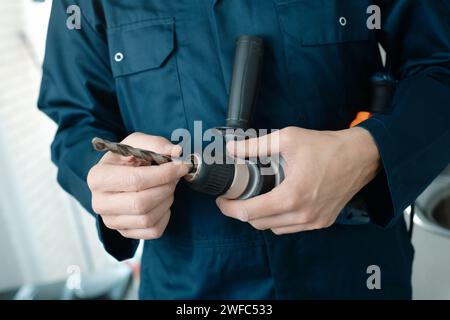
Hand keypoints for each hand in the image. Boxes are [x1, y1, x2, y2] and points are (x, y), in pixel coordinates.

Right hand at [87, 132, 189, 239]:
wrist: (120, 176)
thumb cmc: (128, 159)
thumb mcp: (138, 143)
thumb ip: (157, 144)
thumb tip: (176, 152)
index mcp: (97, 177)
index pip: (135, 180)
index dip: (164, 174)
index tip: (181, 166)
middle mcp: (99, 202)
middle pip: (141, 203)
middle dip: (166, 188)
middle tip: (175, 177)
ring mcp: (110, 221)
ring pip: (148, 218)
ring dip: (167, 201)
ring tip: (167, 187)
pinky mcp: (124, 232)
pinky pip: (153, 231)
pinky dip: (165, 216)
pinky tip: (162, 202)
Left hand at [216, 127, 379, 234]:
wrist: (360, 156)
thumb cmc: (326, 147)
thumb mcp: (287, 139)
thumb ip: (255, 145)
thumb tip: (233, 148)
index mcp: (291, 196)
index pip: (250, 213)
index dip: (230, 208)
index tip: (222, 200)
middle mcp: (302, 215)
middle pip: (259, 224)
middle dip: (242, 213)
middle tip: (235, 198)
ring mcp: (313, 222)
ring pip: (274, 229)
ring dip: (260, 217)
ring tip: (255, 200)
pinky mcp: (322, 222)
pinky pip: (291, 228)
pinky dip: (278, 220)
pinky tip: (276, 204)